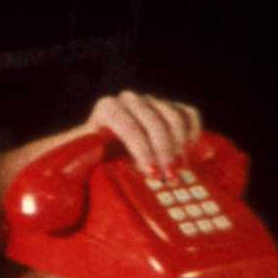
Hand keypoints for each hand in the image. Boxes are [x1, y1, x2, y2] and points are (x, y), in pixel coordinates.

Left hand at [83, 91, 201, 181]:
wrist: (103, 151)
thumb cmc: (91, 160)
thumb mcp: (84, 161)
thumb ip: (86, 162)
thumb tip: (90, 167)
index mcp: (108, 108)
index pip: (129, 126)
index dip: (142, 150)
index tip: (152, 174)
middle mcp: (130, 100)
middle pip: (154, 122)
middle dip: (164, 151)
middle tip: (170, 177)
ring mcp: (153, 102)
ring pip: (174, 118)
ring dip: (180, 146)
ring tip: (179, 171)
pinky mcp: (172, 107)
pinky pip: (189, 115)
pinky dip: (192, 134)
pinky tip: (187, 156)